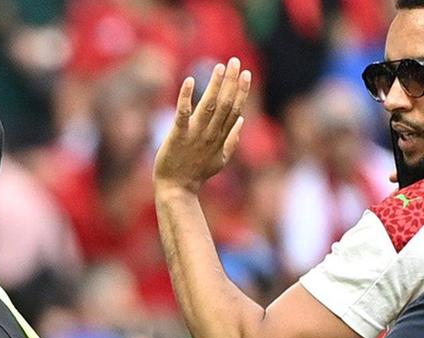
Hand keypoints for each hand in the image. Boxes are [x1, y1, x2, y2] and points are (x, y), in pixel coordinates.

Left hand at [154, 60, 251, 192]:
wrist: (177, 189)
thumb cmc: (197, 174)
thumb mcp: (221, 160)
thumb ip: (232, 140)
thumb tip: (242, 120)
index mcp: (221, 138)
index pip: (235, 110)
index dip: (241, 91)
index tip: (246, 74)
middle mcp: (211, 134)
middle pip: (226, 104)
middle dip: (231, 82)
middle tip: (235, 61)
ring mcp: (195, 135)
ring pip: (209, 106)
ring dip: (215, 85)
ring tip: (220, 67)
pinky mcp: (178, 136)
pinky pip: (183, 114)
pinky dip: (186, 97)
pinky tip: (190, 81)